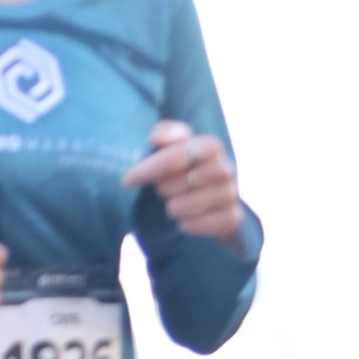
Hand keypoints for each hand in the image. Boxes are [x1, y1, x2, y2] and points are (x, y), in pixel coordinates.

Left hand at [121, 120, 245, 245]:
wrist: (211, 199)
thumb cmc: (183, 169)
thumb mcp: (172, 146)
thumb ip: (165, 134)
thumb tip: (156, 138)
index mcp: (210, 146)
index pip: (176, 156)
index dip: (149, 169)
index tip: (126, 181)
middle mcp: (225, 168)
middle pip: (178, 183)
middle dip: (163, 189)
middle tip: (164, 189)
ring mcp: (231, 193)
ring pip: (188, 206)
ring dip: (174, 208)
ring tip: (175, 204)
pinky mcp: (232, 217)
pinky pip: (200, 225)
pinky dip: (189, 225)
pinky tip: (186, 220)